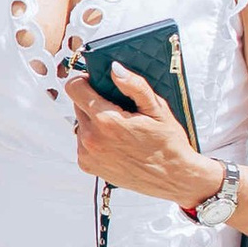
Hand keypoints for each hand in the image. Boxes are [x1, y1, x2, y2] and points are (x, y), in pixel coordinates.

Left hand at [71, 64, 224, 207]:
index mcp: (106, 121)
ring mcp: (87, 154)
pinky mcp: (88, 166)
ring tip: (120, 129)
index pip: (74, 88)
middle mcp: (91, 139)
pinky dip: (95, 139)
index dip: (85, 81)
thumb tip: (114, 69)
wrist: (173, 178)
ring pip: (81, 124)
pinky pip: (83, 142)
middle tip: (119, 108)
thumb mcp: (157, 108)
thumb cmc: (168, 143)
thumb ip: (134, 85)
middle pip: (78, 105)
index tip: (98, 83)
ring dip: (94, 121)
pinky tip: (116, 143)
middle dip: (94, 101)